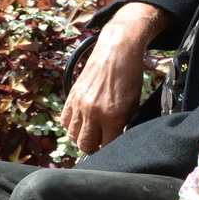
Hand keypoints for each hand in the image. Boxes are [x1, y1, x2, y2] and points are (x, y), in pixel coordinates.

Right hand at [60, 3, 165, 153]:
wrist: (117, 50)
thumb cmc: (130, 76)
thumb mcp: (133, 103)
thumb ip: (123, 124)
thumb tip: (114, 139)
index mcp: (112, 116)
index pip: (107, 146)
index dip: (110, 149)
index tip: (112, 147)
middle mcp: (93, 112)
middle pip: (85, 145)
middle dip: (94, 148)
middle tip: (101, 143)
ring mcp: (80, 104)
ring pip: (72, 135)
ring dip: (81, 137)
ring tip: (91, 132)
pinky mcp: (72, 96)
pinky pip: (64, 120)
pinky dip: (71, 125)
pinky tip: (81, 121)